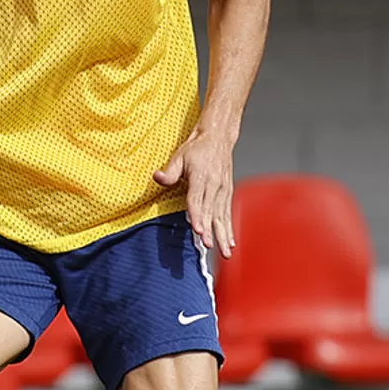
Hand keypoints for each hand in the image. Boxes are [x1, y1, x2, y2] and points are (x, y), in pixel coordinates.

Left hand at [154, 127, 235, 257]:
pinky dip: (230, 228)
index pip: (197, 199)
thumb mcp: (179, 155)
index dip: (198, 215)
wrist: (218, 137)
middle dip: (211, 230)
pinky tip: (230, 242)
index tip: (198, 230)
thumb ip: (169, 171)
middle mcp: (215, 185)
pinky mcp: (227, 193)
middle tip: (209, 245)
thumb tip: (157, 177)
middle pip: (212, 211)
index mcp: (202, 176)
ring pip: (222, 216)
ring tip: (225, 252)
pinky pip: (228, 213)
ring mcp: (223, 190)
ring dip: (224, 234)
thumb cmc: (198, 148)